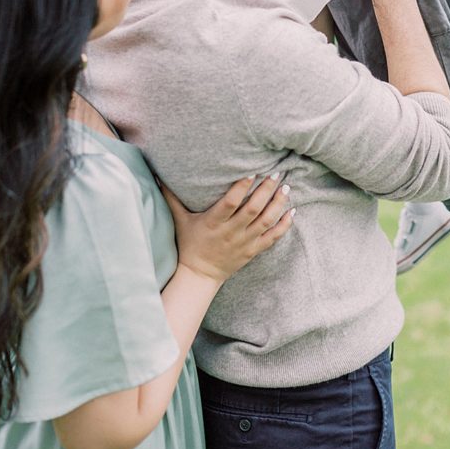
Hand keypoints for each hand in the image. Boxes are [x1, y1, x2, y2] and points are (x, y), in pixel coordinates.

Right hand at [161, 176, 293, 285]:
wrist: (199, 275)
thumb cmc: (188, 243)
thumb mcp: (179, 220)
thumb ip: (171, 197)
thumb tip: (157, 176)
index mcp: (213, 223)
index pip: (230, 204)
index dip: (242, 188)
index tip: (252, 172)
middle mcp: (230, 233)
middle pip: (252, 210)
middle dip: (266, 191)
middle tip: (276, 174)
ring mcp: (243, 243)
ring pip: (265, 222)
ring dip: (278, 205)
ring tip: (286, 188)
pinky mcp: (252, 251)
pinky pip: (272, 238)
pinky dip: (284, 226)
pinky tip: (292, 212)